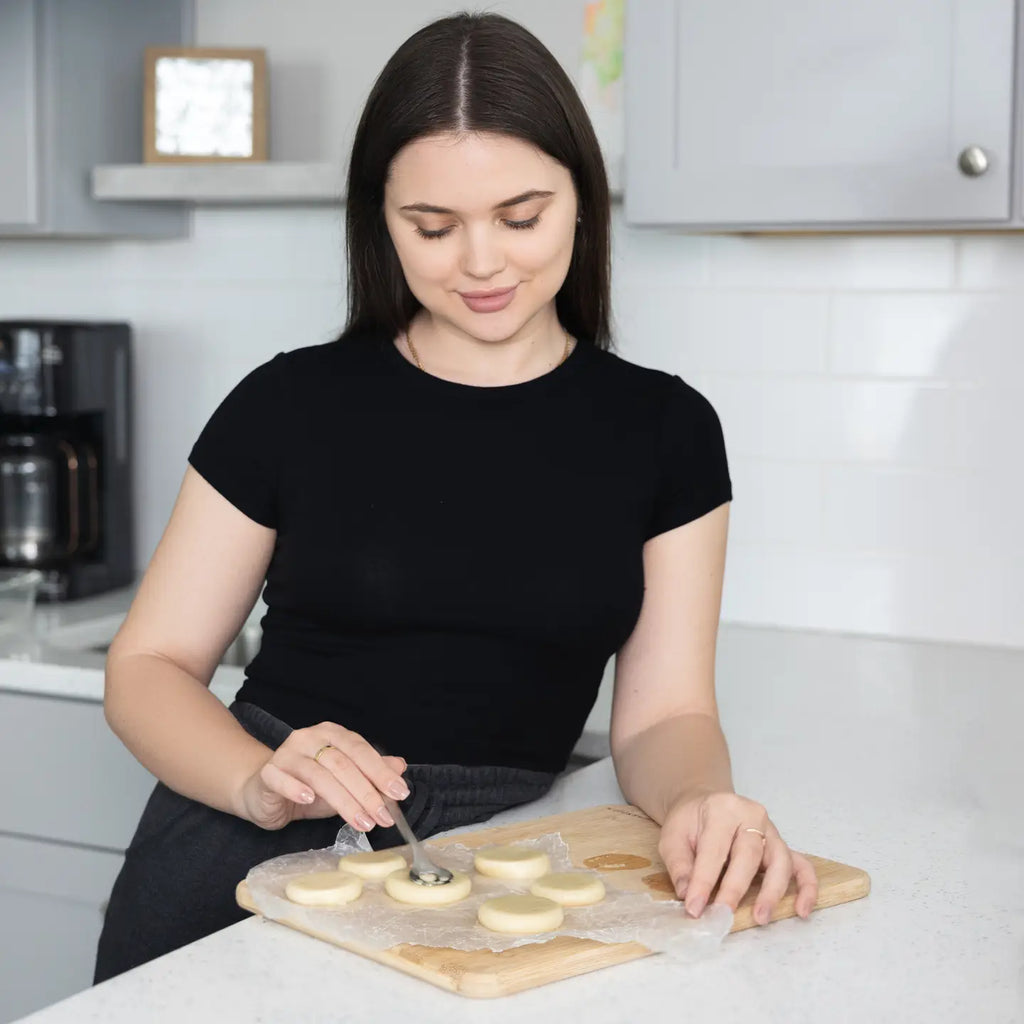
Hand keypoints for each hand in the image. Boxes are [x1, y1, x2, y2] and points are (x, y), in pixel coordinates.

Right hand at [236, 722, 409, 831]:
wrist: (264, 791)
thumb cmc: (308, 786)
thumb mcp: (345, 781)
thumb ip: (371, 773)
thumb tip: (399, 767)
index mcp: (332, 734)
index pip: (361, 750)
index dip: (381, 772)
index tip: (400, 793)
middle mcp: (309, 738)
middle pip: (342, 764)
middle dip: (366, 793)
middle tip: (382, 817)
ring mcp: (287, 753)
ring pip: (318, 774)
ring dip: (343, 800)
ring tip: (361, 822)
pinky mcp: (268, 772)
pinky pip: (282, 779)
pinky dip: (296, 789)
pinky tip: (309, 800)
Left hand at [658, 791, 817, 924]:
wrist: (705, 804)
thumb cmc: (690, 821)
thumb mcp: (672, 836)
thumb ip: (680, 865)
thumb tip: (687, 894)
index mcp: (722, 809)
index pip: (715, 849)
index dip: (704, 881)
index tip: (695, 908)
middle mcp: (752, 815)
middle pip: (749, 853)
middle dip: (736, 888)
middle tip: (724, 915)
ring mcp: (771, 831)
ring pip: (780, 861)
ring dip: (772, 892)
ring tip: (761, 918)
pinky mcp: (783, 846)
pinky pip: (802, 866)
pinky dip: (806, 888)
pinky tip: (802, 910)